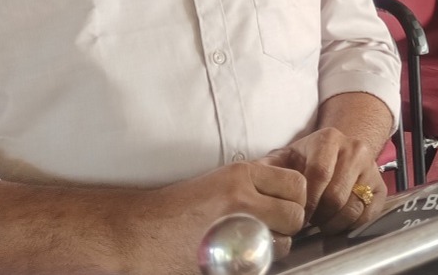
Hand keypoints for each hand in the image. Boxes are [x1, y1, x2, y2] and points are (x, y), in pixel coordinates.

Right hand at [118, 161, 306, 270]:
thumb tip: (289, 183)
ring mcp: (235, 229)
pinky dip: (259, 262)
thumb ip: (254, 182)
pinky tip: (241, 257)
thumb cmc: (179, 206)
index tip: (282, 205)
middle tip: (272, 226)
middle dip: (289, 224)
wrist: (141, 232)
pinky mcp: (230, 258)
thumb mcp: (218, 180)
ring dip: (276, 245)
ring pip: (284, 243)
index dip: (294, 197)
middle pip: (296, 214)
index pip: (296, 184)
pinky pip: (264, 263)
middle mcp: (241, 197)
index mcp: (240, 174)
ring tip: (253, 242)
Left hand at [262, 127, 385, 233]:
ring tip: (320, 221)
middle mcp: (354, 149)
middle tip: (307, 220)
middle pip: (335, 196)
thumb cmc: (307, 158)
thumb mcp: (286, 156)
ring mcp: (371, 168)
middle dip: (317, 214)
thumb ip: (268, 167)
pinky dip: (348, 225)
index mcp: (328, 138)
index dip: (306, 201)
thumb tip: (251, 178)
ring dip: (332, 222)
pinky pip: (366, 215)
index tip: (296, 213)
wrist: (340, 150)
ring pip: (352, 208)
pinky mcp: (381, 187)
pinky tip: (335, 221)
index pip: (318, 175)